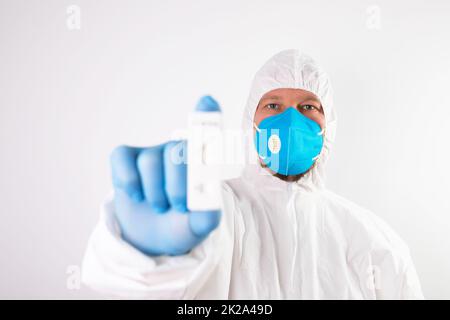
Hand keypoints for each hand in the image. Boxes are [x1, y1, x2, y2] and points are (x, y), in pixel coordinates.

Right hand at [110, 141, 220, 255]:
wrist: (154, 234)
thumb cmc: (181, 222)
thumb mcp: (199, 225)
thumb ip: (209, 214)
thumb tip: (210, 202)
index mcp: (199, 160)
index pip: (201, 151)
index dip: (196, 175)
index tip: (191, 201)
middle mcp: (176, 150)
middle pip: (174, 151)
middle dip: (175, 186)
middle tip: (176, 208)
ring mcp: (151, 152)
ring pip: (149, 160)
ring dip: (153, 190)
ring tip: (159, 206)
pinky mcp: (126, 158)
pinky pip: (122, 156)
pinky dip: (128, 179)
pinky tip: (136, 196)